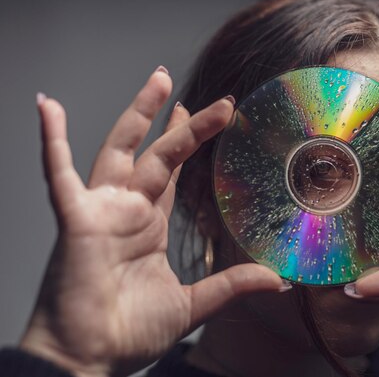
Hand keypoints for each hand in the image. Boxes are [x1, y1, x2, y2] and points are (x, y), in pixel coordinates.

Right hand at [20, 67, 289, 376]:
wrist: (90, 359)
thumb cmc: (130, 332)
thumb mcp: (194, 303)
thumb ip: (232, 285)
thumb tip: (279, 282)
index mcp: (149, 225)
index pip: (174, 172)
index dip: (191, 143)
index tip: (215, 117)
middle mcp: (127, 211)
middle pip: (157, 153)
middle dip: (180, 123)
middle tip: (206, 96)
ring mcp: (102, 210)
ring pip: (122, 150)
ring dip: (139, 115)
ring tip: (159, 80)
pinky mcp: (77, 219)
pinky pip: (59, 174)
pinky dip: (52, 142)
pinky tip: (50, 110)